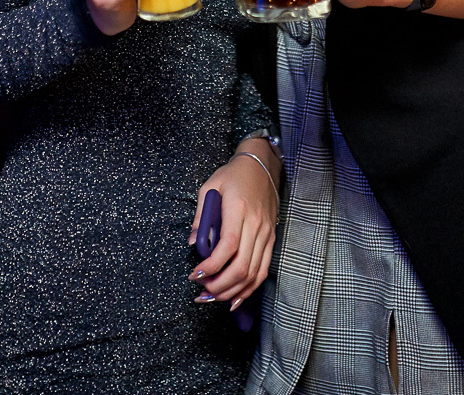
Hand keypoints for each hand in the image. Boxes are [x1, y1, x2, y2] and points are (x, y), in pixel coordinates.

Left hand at [188, 141, 278, 308]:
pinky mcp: (271, 239)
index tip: (195, 275)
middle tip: (202, 291)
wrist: (261, 165)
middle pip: (242, 266)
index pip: (229, 246)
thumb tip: (192, 244)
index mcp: (239, 210)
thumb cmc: (233, 175)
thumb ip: (200, 217)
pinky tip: (235, 298)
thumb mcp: (210, 187)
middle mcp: (256, 224)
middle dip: (220, 285)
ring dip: (233, 291)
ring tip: (213, 298)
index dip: (212, 266)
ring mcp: (266, 234)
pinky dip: (249, 288)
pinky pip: (263, 270)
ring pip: (253, 273)